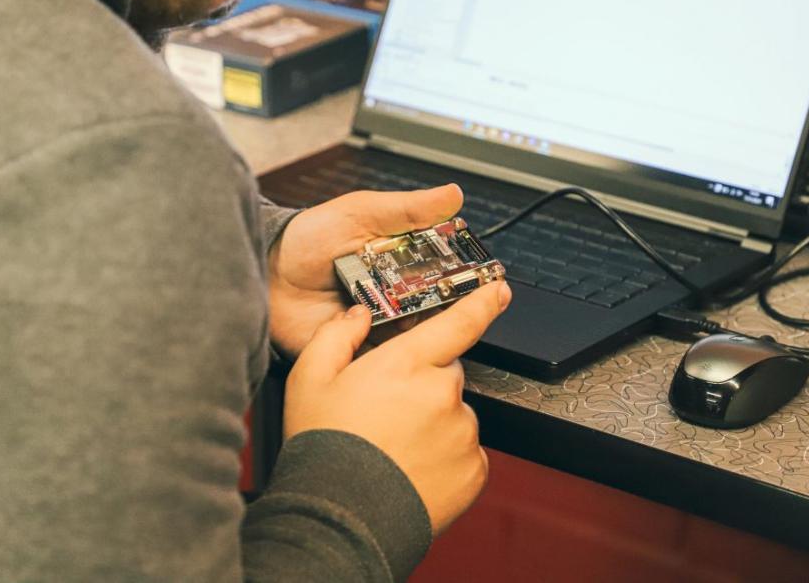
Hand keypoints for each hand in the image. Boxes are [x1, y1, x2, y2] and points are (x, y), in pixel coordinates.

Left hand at [267, 184, 463, 357]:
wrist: (265, 273)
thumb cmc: (307, 238)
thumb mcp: (361, 212)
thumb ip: (408, 209)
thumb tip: (452, 195)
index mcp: (401, 261)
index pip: (444, 271)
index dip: (465, 275)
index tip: (486, 278)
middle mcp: (394, 294)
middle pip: (435, 306)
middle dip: (447, 307)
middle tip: (450, 302)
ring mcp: (377, 323)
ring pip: (414, 334)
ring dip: (420, 330)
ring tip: (417, 318)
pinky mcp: (358, 348)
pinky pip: (384, 357)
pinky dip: (392, 353)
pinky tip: (392, 339)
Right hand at [283, 281, 511, 534]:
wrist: (342, 519)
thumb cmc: (324, 448)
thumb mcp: (309, 379)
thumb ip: (336, 335)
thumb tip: (357, 315)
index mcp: (406, 364)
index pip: (458, 322)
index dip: (483, 301)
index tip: (499, 290)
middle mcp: (443, 393)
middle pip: (447, 374)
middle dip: (424, 385)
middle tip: (388, 411)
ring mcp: (462, 432)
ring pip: (456, 414)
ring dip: (434, 423)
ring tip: (395, 447)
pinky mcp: (474, 469)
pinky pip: (465, 451)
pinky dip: (446, 456)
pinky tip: (413, 467)